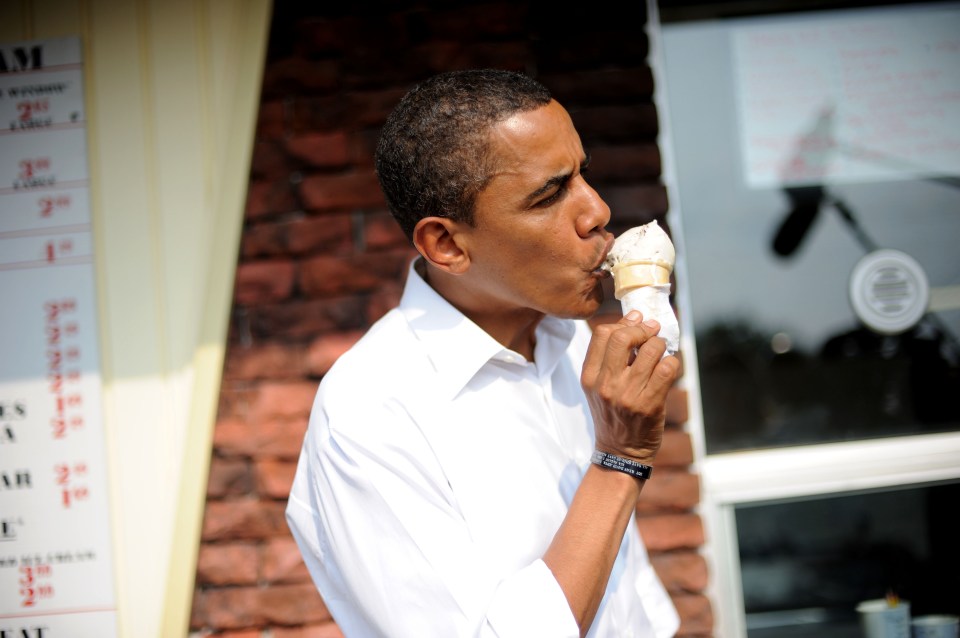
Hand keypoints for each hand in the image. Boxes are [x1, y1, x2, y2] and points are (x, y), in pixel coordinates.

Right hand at [581, 311, 680, 463]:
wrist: (620, 452)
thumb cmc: (612, 413)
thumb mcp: (598, 386)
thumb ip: (609, 356)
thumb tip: (635, 317)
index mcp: (590, 377)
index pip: (602, 334)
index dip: (624, 322)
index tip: (637, 321)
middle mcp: (606, 385)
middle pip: (623, 337)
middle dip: (643, 329)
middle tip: (652, 332)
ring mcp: (628, 395)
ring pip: (651, 350)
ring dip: (661, 345)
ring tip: (661, 352)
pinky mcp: (649, 405)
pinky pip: (667, 369)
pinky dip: (672, 362)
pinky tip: (668, 367)